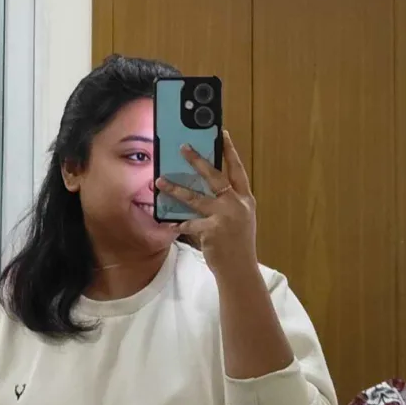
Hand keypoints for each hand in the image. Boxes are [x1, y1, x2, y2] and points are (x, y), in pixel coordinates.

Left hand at [156, 129, 257, 280]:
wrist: (240, 270)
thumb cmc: (237, 244)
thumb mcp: (240, 219)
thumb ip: (228, 202)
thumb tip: (205, 187)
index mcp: (245, 200)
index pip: (237, 170)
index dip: (230, 152)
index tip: (223, 134)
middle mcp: (237, 205)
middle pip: (216, 177)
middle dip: (199, 160)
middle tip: (183, 147)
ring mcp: (225, 217)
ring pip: (196, 198)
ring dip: (176, 189)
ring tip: (160, 181)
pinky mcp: (213, 231)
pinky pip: (189, 223)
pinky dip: (178, 224)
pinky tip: (169, 224)